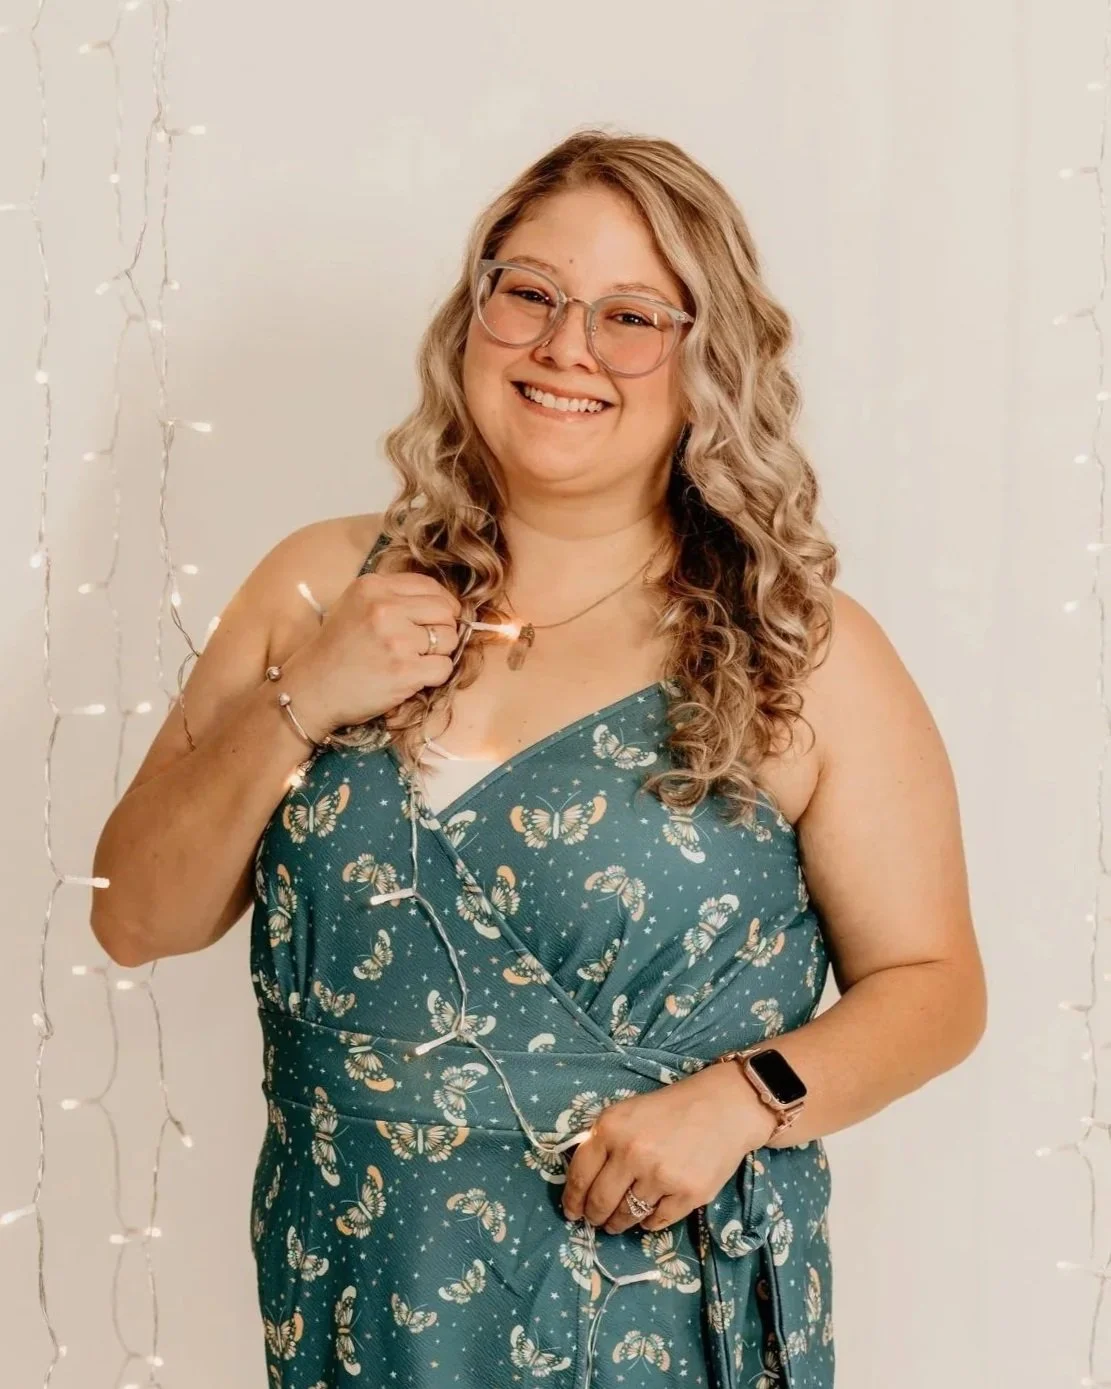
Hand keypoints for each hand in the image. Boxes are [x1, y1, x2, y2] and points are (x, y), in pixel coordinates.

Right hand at [280, 568, 462, 736]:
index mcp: (372, 587)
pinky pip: (444, 668)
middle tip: (426, 645)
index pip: (430, 586)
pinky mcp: (404, 670)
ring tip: (415, 661)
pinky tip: (414, 678)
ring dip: (440, 653)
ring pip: (449, 639)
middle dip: (444, 629)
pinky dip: (435, 676)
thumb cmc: (335, 651)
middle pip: (445, 611)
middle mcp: (384, 607)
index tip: (440, 618)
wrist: (310, 690)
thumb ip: (391, 597)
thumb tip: (443, 602)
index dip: (443, 604)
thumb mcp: (354, 606)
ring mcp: (395, 639)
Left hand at [560, 1060, 776, 1234]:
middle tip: (596, 1219)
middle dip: (594, 1216)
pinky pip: (655, 1223)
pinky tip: (649, 1212)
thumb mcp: (626, 1113)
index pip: (579, 1176)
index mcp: (611, 1129)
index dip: (572, 1200)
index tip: (571, 1211)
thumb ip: (602, 1141)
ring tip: (618, 1221)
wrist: (722, 1107)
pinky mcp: (687, 1195)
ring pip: (626, 1216)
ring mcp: (660, 1177)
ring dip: (619, 1223)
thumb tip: (580, 1182)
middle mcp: (632, 1154)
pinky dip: (648, 1221)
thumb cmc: (669, 1108)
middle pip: (600, 1203)